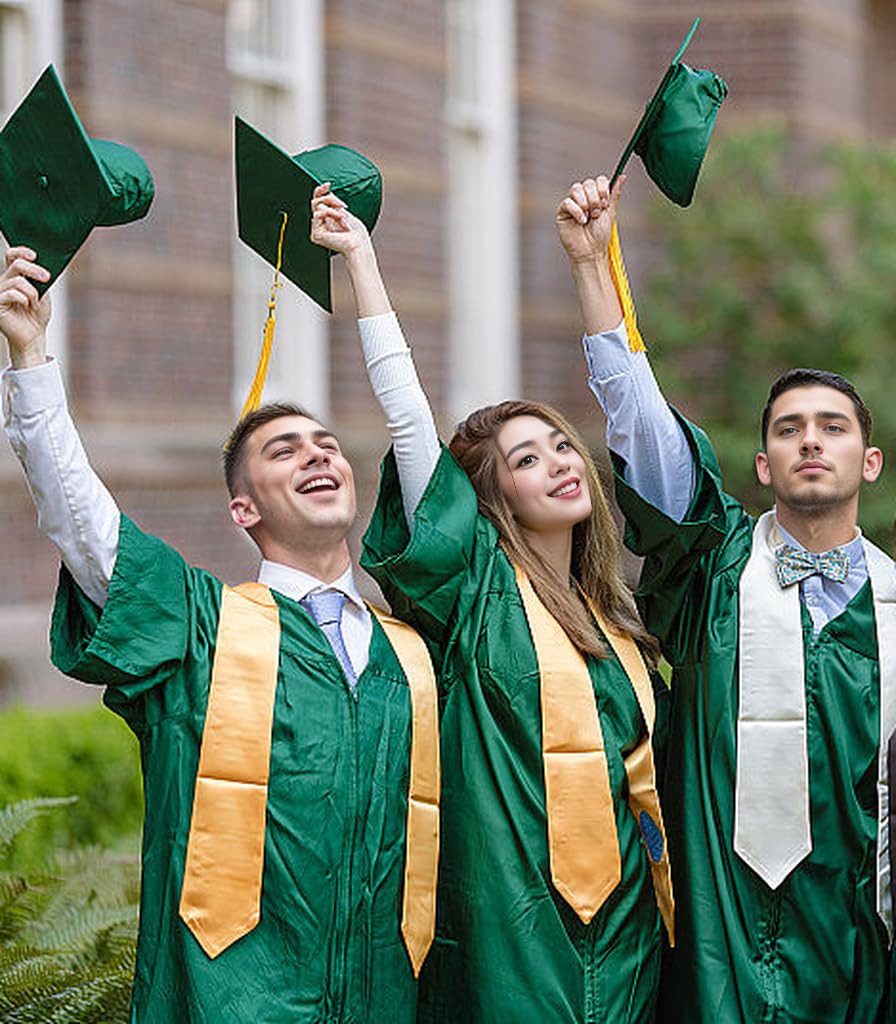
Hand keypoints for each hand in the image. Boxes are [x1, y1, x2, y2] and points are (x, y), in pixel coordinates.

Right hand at [0, 247, 50, 367]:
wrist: (34, 336)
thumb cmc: (37, 315)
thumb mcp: (43, 293)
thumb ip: (39, 278)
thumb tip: (43, 264)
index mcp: (13, 276)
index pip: (11, 256)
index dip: (21, 251)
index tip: (35, 256)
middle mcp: (3, 281)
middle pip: (16, 264)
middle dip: (34, 270)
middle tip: (47, 278)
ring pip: (18, 281)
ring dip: (33, 293)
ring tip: (35, 304)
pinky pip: (12, 294)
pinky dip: (25, 300)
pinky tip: (27, 307)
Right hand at [310, 182, 371, 257]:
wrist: (359, 245)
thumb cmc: (356, 233)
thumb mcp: (344, 212)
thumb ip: (333, 203)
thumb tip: (327, 193)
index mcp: (326, 219)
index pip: (317, 202)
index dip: (320, 191)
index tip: (328, 185)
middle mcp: (320, 224)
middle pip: (316, 202)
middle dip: (330, 199)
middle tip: (343, 206)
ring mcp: (317, 230)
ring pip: (318, 207)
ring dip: (333, 210)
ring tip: (343, 218)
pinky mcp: (316, 234)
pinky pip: (317, 214)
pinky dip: (330, 213)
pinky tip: (339, 220)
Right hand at [556, 174, 624, 263]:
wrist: (591, 251)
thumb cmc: (600, 234)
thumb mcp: (610, 212)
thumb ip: (614, 194)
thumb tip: (623, 176)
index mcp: (596, 196)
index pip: (598, 180)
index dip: (602, 188)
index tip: (605, 202)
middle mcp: (584, 197)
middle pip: (588, 183)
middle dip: (595, 198)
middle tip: (597, 212)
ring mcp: (573, 203)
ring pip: (576, 189)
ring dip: (585, 203)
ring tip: (589, 217)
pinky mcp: (562, 212)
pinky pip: (567, 202)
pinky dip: (576, 211)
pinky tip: (581, 221)